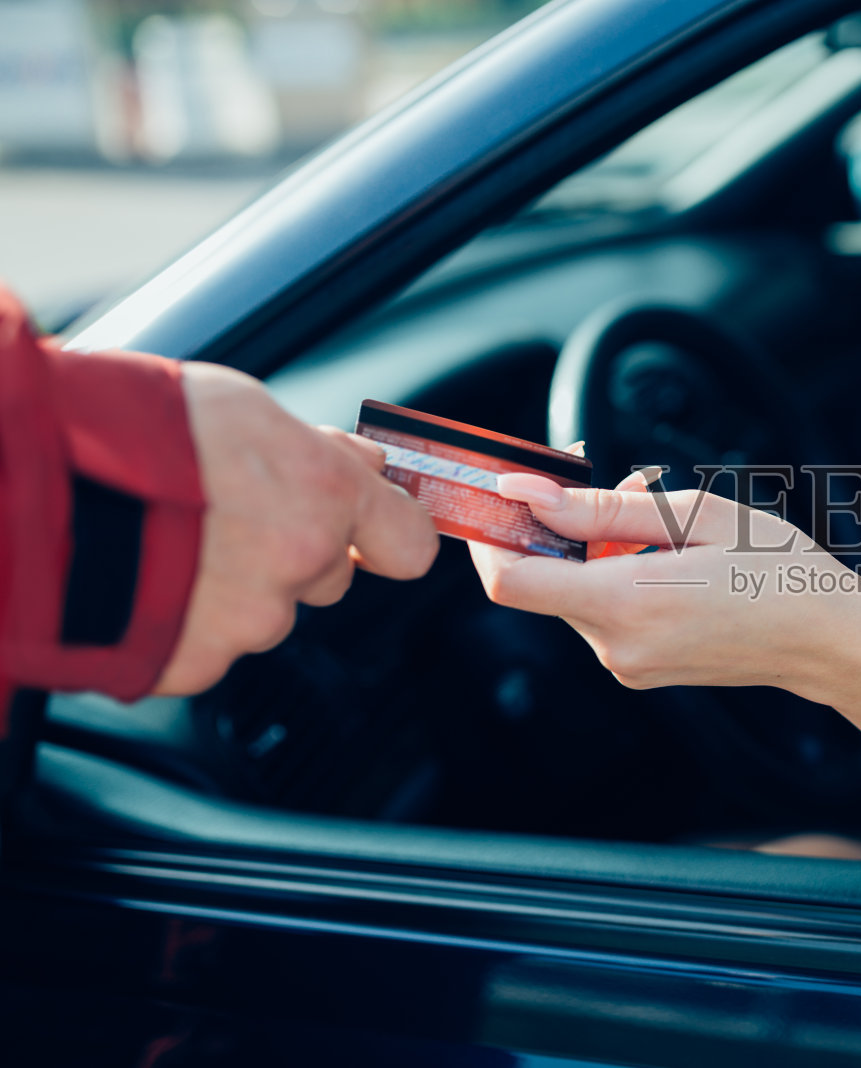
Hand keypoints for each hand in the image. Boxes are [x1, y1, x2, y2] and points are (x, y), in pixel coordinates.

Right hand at [154, 363, 438, 693]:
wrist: (25, 486)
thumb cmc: (126, 430)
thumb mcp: (243, 407)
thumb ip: (316, 450)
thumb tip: (367, 465)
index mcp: (324, 498)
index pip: (411, 544)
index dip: (390, 535)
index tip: (376, 528)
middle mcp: (297, 568)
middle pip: (326, 578)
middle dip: (291, 554)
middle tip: (224, 515)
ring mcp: (243, 624)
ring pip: (264, 614)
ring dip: (230, 587)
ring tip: (166, 540)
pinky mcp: (188, 664)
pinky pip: (206, 645)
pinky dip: (182, 619)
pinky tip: (142, 577)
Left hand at [469, 470, 860, 698]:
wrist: (832, 641)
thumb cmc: (780, 569)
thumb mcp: (695, 516)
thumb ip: (600, 508)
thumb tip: (526, 494)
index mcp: (627, 604)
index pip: (508, 578)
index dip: (488, 532)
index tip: (499, 495)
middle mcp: (617, 645)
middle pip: (541, 579)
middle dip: (559, 525)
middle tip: (614, 483)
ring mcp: (628, 663)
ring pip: (572, 592)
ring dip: (593, 548)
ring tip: (659, 517)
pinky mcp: (640, 667)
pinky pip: (602, 611)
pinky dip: (615, 575)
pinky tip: (665, 554)